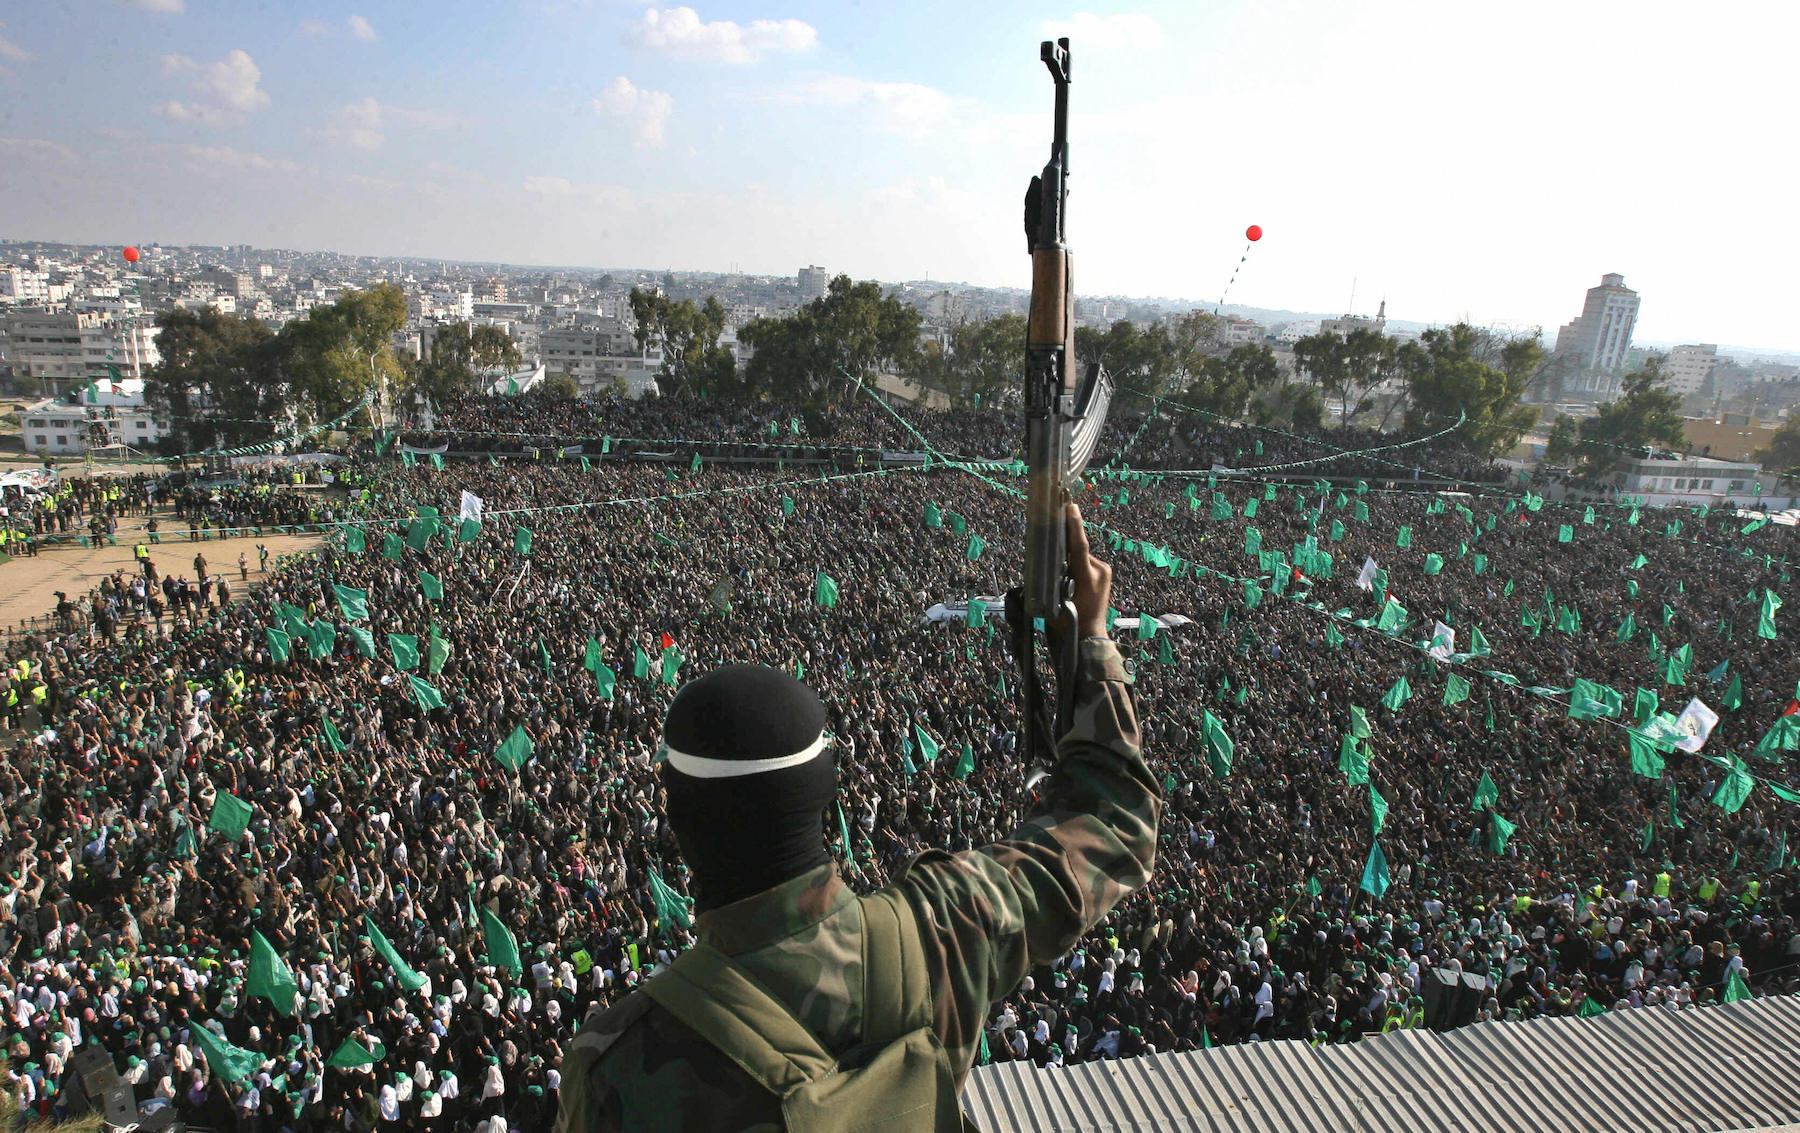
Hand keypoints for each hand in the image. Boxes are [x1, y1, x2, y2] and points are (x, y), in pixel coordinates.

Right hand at [1065, 502, 1111, 638]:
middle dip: (1066, 550)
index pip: (1080, 546)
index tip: (1071, 507)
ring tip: (1067, 579)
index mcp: (1087, 577)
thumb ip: (1053, 579)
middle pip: (1078, 550)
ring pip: (1083, 557)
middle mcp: (1099, 571)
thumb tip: (1046, 562)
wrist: (1090, 634)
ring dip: (1073, 561)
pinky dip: (1078, 566)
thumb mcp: (1056, 600)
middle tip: (1057, 555)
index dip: (1074, 525)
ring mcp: (1105, 572)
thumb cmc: (1070, 620)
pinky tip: (1073, 579)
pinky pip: (1088, 563)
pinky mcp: (1106, 574)